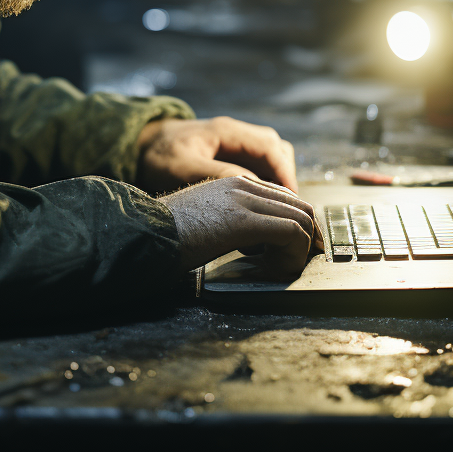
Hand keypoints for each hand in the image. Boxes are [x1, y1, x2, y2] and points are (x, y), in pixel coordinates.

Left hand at [136, 116, 297, 194]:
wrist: (141, 146)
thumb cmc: (159, 155)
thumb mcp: (183, 167)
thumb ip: (215, 174)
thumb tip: (250, 186)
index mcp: (227, 131)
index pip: (270, 148)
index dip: (284, 173)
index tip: (291, 199)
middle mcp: (236, 133)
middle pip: (277, 150)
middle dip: (284, 177)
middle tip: (283, 207)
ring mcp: (235, 143)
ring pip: (271, 157)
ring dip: (276, 179)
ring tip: (272, 206)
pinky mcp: (231, 155)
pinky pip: (259, 165)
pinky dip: (265, 181)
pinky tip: (257, 202)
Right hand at [160, 176, 323, 273]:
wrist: (144, 232)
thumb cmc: (168, 234)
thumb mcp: (207, 220)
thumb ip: (232, 221)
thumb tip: (258, 243)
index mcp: (233, 182)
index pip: (286, 197)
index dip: (298, 226)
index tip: (295, 250)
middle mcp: (242, 185)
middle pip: (300, 206)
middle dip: (308, 238)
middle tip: (298, 262)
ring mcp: (243, 199)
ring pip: (301, 219)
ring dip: (298, 250)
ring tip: (277, 268)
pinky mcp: (242, 220)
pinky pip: (290, 233)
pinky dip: (291, 256)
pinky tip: (270, 269)